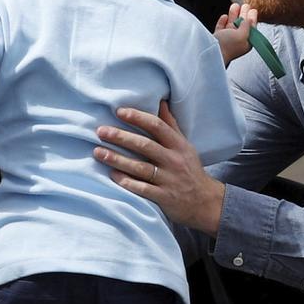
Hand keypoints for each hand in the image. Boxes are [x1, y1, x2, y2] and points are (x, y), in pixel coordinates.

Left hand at [93, 101, 224, 232]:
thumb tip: (161, 101)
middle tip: (101, 131)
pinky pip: (142, 189)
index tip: (119, 111)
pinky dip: (127, 182)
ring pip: (140, 167)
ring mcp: (169, 180)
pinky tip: (112, 175)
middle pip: (145, 145)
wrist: (205, 202)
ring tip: (98, 152)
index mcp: (179, 145)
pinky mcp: (164, 197)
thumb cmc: (190, 170)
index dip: (138, 117)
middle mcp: (174, 160)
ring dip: (117, 159)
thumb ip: (171, 125)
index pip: (157, 126)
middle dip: (121, 137)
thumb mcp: (185, 146)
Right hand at [213, 2, 256, 63]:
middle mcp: (236, 42)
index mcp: (246, 43)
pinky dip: (222, 22)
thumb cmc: (228, 46)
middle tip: (246, 5)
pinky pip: (220, 28)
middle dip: (243, 15)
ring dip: (233, 15)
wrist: (211, 52)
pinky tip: (224, 16)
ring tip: (235, 6)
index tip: (253, 10)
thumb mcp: (242, 34)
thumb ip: (246, 26)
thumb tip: (248, 20)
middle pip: (241, 26)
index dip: (252, 19)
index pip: (251, 29)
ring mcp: (225, 40)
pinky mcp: (216, 39)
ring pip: (231, 25)